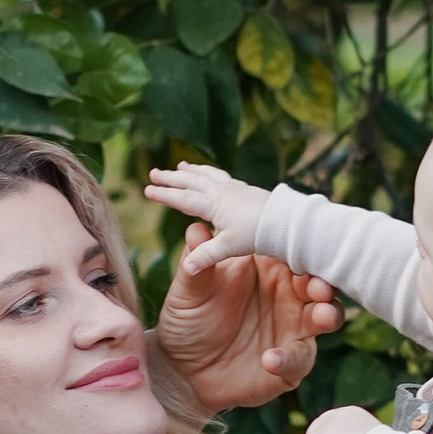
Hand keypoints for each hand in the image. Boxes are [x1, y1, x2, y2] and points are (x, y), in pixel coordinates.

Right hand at [143, 162, 271, 264]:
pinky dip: (210, 173)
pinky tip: (211, 175)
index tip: (147, 189)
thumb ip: (206, 256)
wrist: (285, 221)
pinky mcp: (244, 189)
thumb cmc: (256, 234)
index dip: (164, 195)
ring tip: (181, 165)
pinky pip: (221, 176)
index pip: (183, 199)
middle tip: (154, 172)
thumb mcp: (228, 248)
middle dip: (171, 178)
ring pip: (207, 175)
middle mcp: (221, 192)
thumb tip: (187, 268)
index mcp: (213, 205)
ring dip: (192, 171)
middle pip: (191, 182)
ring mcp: (233, 188)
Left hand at [155, 248, 341, 412]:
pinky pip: (300, 357)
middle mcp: (287, 294)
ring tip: (323, 316)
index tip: (307, 246)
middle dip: (325, 281)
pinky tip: (269, 359)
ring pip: (326, 316)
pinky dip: (289, 357)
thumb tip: (196, 230)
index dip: (302, 248)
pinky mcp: (292, 361)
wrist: (182, 372)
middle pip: (318, 281)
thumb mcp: (187, 292)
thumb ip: (196, 264)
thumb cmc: (187, 321)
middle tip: (321, 285)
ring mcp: (293, 327)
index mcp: (267, 267)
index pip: (292, 250)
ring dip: (329, 314)